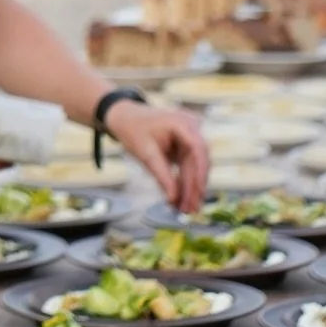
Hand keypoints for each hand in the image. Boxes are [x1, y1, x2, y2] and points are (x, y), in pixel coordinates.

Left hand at [104, 99, 207, 213]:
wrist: (125, 117)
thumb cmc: (133, 129)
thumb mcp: (145, 153)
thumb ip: (161, 175)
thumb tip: (173, 199)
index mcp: (182, 122)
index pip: (198, 148)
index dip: (201, 172)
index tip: (199, 192)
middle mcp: (191, 127)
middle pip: (198, 162)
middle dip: (193, 187)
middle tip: (189, 210)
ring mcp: (190, 136)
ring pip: (194, 168)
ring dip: (190, 189)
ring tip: (185, 210)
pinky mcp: (186, 146)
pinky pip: (189, 167)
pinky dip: (184, 183)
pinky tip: (182, 200)